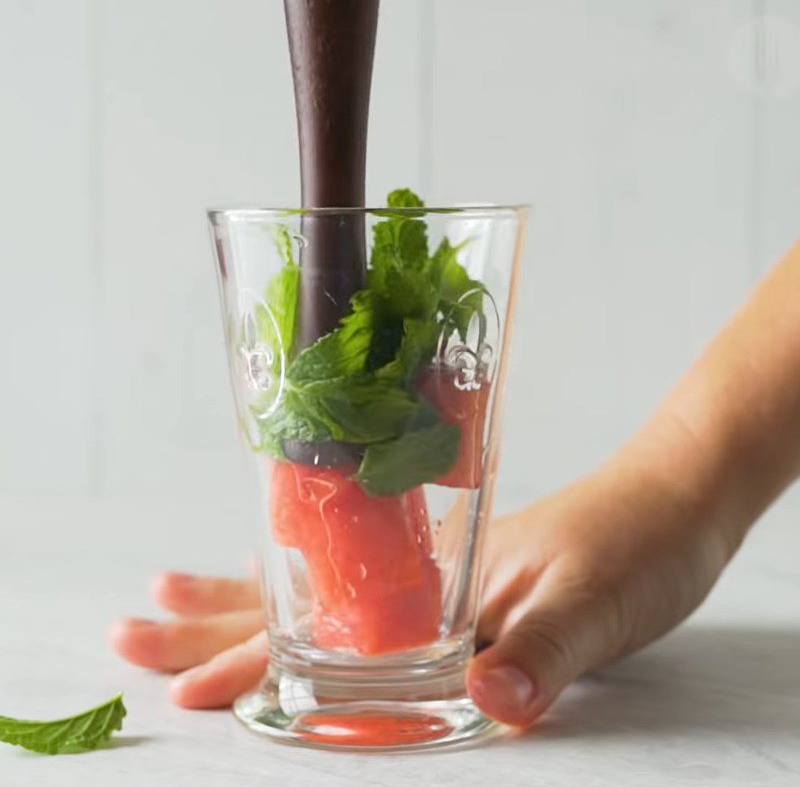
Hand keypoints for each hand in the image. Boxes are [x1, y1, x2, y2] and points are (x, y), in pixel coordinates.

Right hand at [110, 452, 738, 725]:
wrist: (672, 496)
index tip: (189, 682)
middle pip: (298, 597)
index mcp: (442, 577)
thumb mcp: (599, 600)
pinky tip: (291, 596)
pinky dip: (310, 597)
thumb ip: (544, 646)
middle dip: (216, 624)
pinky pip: (365, 591)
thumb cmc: (639, 542)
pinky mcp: (459, 573)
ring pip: (320, 589)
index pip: (327, 624)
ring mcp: (435, 568)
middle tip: (138, 628)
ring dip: (243, 602)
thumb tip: (485, 697)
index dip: (257, 657)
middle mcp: (424, 569)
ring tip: (180, 598)